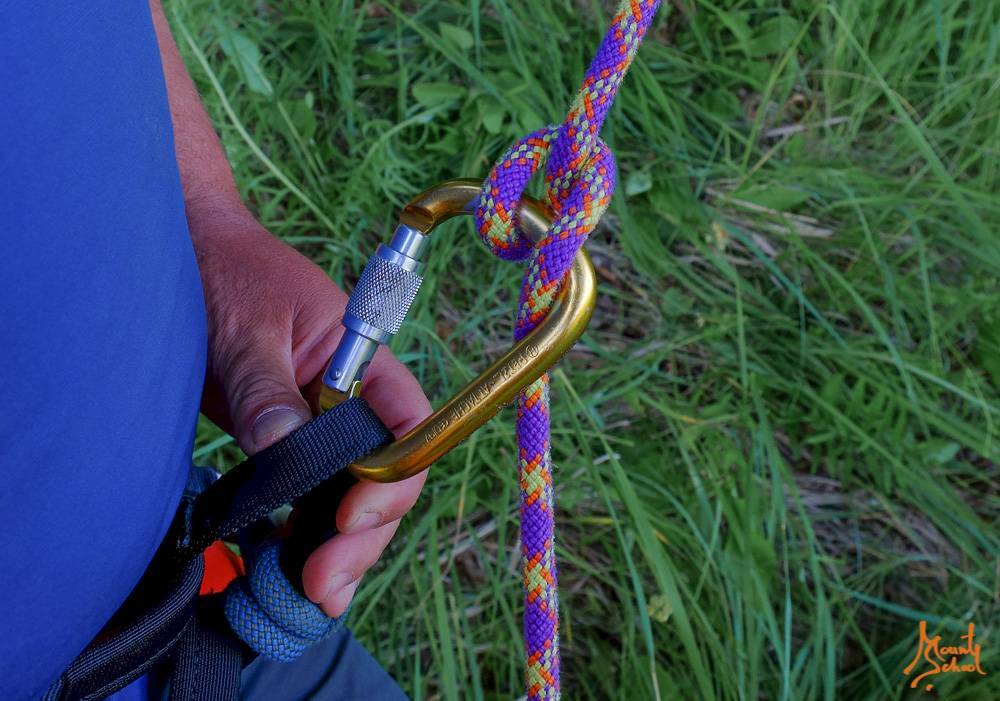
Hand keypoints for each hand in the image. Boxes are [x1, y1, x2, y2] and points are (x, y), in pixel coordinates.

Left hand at [192, 204, 430, 616]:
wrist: (181, 255)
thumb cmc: (223, 270)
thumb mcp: (243, 326)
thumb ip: (266, 389)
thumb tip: (284, 450)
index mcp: (361, 359)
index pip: (406, 424)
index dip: (394, 477)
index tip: (350, 514)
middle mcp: (349, 399)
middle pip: (383, 477)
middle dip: (361, 536)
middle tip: (322, 586)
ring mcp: (314, 424)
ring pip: (346, 498)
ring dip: (336, 551)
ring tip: (310, 600)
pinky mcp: (279, 443)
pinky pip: (304, 497)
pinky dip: (301, 538)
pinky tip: (288, 574)